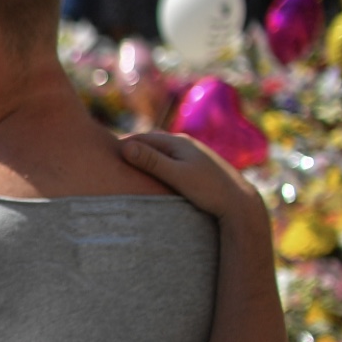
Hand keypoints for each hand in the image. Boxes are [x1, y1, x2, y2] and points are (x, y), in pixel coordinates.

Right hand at [120, 131, 265, 221]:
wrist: (240, 202)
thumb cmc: (209, 190)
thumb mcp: (177, 176)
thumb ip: (151, 161)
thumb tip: (125, 147)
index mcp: (178, 142)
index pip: (140, 138)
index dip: (120, 146)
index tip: (101, 156)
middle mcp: (185, 144)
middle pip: (148, 143)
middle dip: (129, 150)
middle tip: (106, 162)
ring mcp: (191, 155)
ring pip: (158, 153)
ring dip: (141, 159)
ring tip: (123, 170)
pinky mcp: (195, 167)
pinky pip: (167, 162)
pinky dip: (153, 166)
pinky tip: (147, 178)